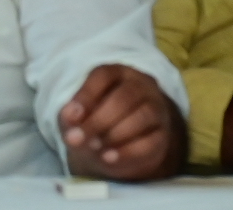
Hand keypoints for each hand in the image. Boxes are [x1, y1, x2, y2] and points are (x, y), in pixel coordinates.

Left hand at [58, 64, 180, 180]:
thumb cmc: (94, 120)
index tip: (70, 117)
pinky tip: (109, 158)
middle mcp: (141, 86)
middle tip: (80, 138)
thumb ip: (71, 117)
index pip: (104, 75)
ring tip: (94, 147)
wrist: (117, 145)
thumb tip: (71, 123)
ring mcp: (156, 110)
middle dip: (99, 119)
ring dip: (115, 134)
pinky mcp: (162, 136)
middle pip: (125, 96)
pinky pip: (151, 142)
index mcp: (117, 73)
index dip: (86, 95)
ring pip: (143, 116)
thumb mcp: (78, 116)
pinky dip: (128, 152)